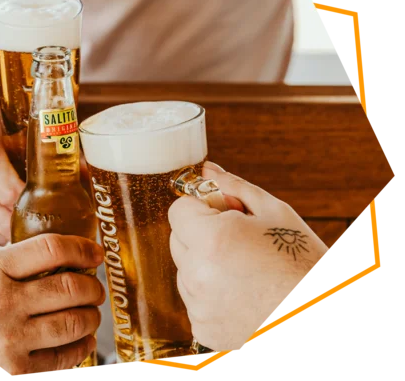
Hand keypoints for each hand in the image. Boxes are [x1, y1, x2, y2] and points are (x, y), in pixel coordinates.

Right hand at [0, 233, 105, 376]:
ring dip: (92, 316)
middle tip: (96, 288)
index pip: (50, 248)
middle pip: (70, 286)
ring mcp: (9, 340)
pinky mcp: (15, 373)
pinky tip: (82, 340)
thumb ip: (9, 265)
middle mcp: (1, 303)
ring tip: (91, 313)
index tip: (94, 251)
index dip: (82, 247)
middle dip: (93, 286)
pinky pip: (64, 357)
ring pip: (74, 322)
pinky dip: (81, 346)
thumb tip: (58, 258)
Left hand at [169, 161, 329, 351]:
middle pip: (178, 240)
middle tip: (238, 241)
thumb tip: (206, 170)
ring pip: (185, 271)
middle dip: (201, 235)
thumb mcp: (274, 213)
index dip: (200, 208)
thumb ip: (234, 187)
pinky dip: (212, 295)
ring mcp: (198, 305)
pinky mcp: (203, 328)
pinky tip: (243, 295)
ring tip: (245, 271)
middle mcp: (197, 274)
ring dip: (205, 265)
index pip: (178, 210)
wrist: (320, 318)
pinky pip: (195, 300)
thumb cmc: (302, 263)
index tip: (222, 214)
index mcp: (211, 239)